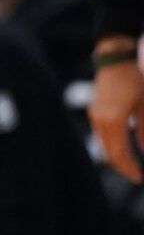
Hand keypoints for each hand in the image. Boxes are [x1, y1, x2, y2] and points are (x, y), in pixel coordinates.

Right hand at [90, 54, 143, 183]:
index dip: (129, 168)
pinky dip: (111, 145)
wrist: (114, 57)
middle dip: (122, 166)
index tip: (139, 178)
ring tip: (131, 164)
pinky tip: (122, 148)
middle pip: (108, 152)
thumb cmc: (134, 78)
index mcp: (113, 119)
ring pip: (103, 144)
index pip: (119, 153)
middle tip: (136, 176)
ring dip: (116, 157)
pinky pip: (101, 135)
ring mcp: (94, 114)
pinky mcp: (94, 110)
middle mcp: (100, 119)